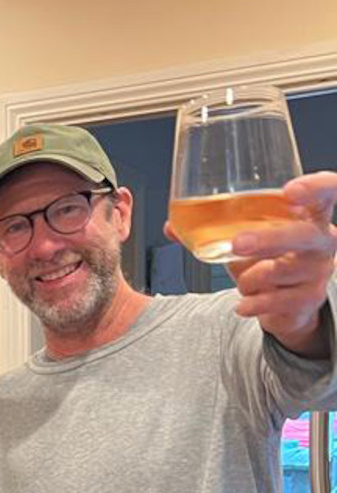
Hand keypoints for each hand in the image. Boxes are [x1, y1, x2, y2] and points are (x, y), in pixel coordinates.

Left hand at [164, 172, 336, 353]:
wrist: (284, 305)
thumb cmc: (267, 260)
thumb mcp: (242, 240)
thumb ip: (208, 230)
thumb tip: (171, 226)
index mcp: (309, 215)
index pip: (328, 191)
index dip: (315, 187)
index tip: (289, 190)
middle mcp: (321, 240)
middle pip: (304, 234)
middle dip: (269, 239)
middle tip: (238, 244)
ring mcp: (318, 270)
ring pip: (282, 271)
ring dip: (251, 279)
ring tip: (243, 283)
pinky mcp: (310, 298)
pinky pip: (277, 301)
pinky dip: (253, 304)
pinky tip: (244, 305)